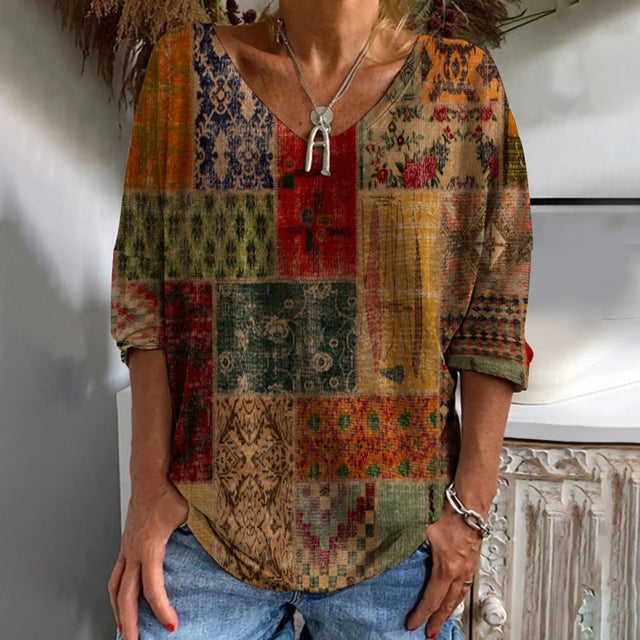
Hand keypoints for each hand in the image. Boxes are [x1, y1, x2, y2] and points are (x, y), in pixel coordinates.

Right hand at [107, 479, 188, 639]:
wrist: (148, 477)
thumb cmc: (169, 493)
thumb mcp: (189, 514)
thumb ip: (200, 532)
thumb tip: (220, 544)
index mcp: (149, 547)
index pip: (152, 587)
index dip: (161, 609)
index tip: (171, 626)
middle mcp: (133, 551)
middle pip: (126, 596)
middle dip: (130, 623)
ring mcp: (126, 548)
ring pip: (115, 587)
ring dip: (117, 612)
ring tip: (124, 631)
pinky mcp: (125, 545)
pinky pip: (115, 575)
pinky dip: (116, 593)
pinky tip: (122, 601)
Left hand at [406, 501, 483, 636]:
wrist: (470, 508)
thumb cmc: (449, 516)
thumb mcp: (425, 532)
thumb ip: (415, 544)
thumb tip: (402, 548)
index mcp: (446, 568)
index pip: (432, 599)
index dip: (422, 614)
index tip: (413, 625)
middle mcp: (459, 572)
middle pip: (447, 604)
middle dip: (437, 620)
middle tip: (429, 632)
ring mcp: (467, 568)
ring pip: (458, 596)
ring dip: (449, 610)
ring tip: (442, 619)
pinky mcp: (472, 562)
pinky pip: (465, 586)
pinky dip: (458, 596)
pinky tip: (455, 597)